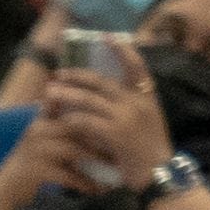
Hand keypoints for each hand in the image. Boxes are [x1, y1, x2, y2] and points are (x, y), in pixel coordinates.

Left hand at [32, 53, 167, 188]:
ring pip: (89, 99)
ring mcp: (127, 117)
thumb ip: (129, 107)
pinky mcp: (116, 133)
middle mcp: (138, 102)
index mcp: (148, 97)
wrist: (159, 173)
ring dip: (67, 94)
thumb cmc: (151, 149)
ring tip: (50, 92)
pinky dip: (71, 118)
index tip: (106, 36)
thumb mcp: (147, 121)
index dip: (122, 50)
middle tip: (59, 73)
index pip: (137, 66)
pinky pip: (86, 121)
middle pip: (102, 81)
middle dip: (77, 75)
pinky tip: (61, 119)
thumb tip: (100, 98)